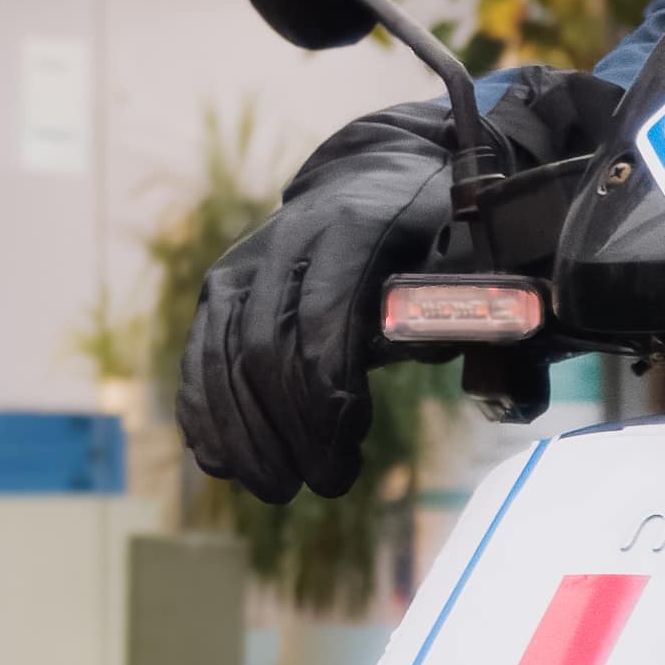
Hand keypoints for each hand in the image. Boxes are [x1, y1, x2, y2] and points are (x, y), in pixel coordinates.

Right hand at [181, 76, 613, 498]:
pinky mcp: (222, 285)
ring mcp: (246, 262)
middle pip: (267, 347)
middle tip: (320, 483)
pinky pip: (198, 353)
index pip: (325, 319)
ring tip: (276, 488)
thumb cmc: (436, 230)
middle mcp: (287, 241)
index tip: (346, 453)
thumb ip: (460, 304)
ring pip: (222, 356)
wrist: (379, 176)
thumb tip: (447, 354)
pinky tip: (221, 461)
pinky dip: (204, 411)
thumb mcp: (466, 253)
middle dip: (292, 427)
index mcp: (354, 226)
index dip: (329, 395)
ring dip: (245, 433)